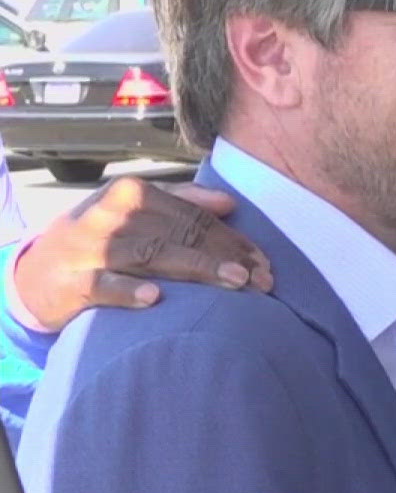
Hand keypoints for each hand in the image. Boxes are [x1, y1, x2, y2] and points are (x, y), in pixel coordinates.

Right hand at [14, 177, 271, 331]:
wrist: (35, 272)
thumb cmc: (100, 239)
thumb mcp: (132, 212)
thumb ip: (181, 201)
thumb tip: (229, 203)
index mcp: (131, 194)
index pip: (193, 216)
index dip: (232, 239)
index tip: (263, 262)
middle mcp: (112, 217)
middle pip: (180, 234)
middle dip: (227, 256)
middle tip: (263, 280)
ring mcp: (91, 250)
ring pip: (153, 256)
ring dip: (197, 269)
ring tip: (235, 282)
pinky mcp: (73, 283)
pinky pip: (104, 286)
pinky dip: (129, 291)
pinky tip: (156, 298)